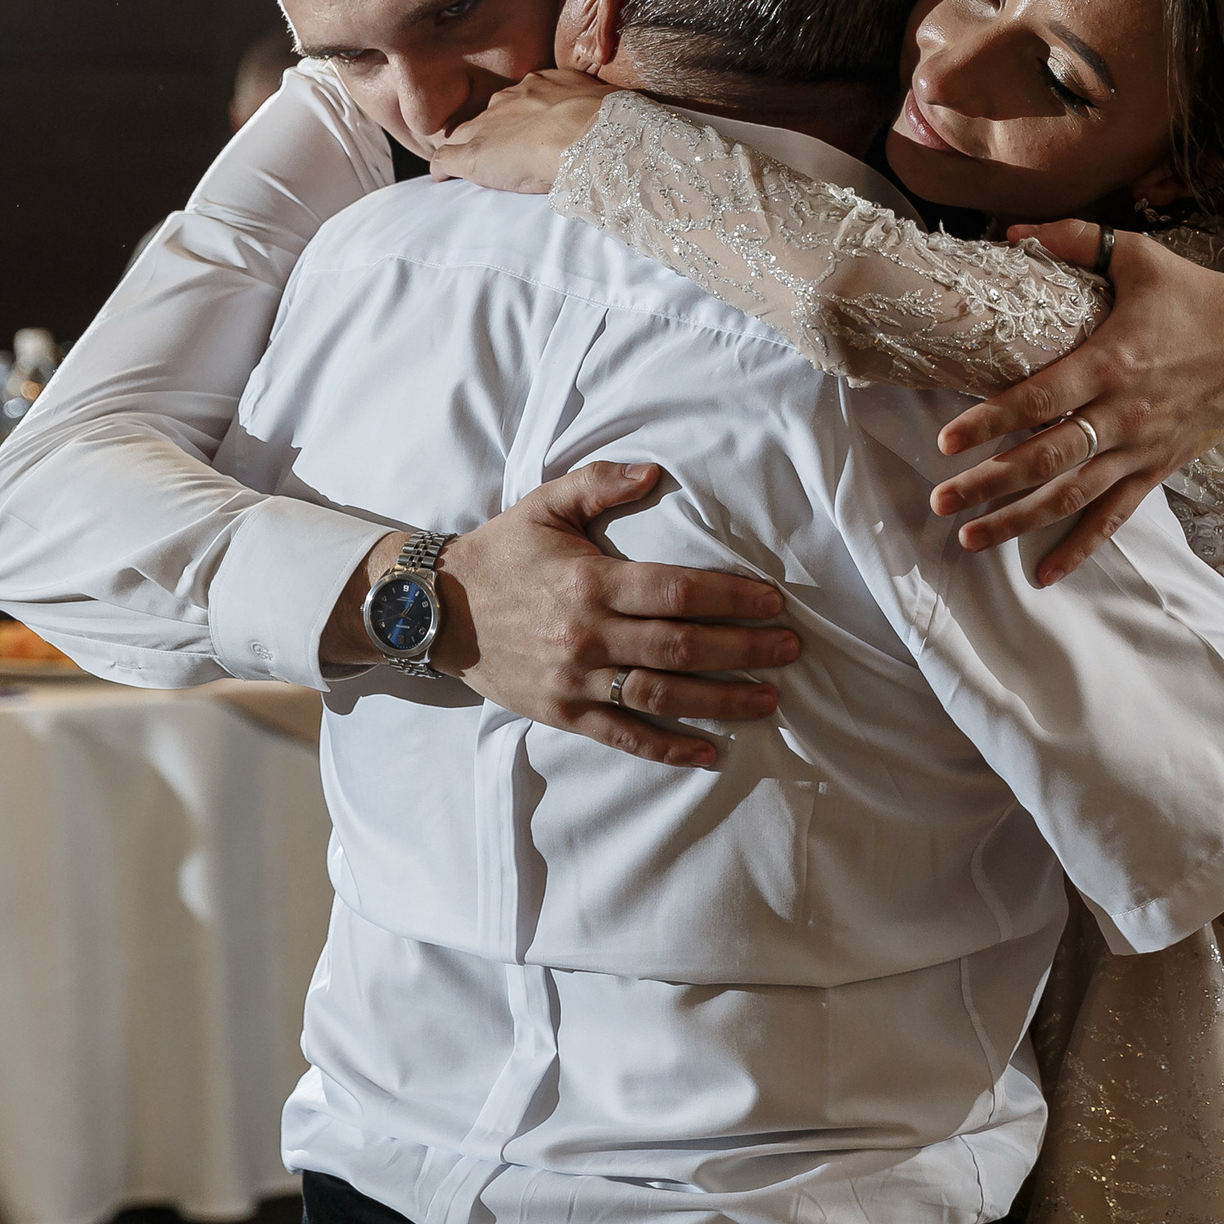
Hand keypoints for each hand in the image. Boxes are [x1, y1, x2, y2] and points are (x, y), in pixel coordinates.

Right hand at [324, 462, 799, 768]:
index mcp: (589, 582)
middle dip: (744, 651)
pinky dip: (668, 748)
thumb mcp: (544, 504)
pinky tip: (710, 752)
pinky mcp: (562, 713)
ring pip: (661, 697)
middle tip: (791, 651)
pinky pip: (623, 735)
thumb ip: (600, 483)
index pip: (677, 592)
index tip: (773, 603)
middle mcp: (586, 635)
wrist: (432, 610)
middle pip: (681, 648)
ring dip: (721, 702)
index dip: (731, 599)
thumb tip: (656, 470)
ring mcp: (575, 680)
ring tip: (769, 699)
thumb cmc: (500, 553)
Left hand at [429, 69, 614, 193]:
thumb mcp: (604, 105)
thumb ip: (598, 109)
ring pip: (464, 134)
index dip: (520, 119)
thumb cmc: (605, 122)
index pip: (519, 102)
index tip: (527, 132)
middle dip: (491, 131)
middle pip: (489, 116)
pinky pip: (445, 160)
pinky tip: (443, 179)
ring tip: (467, 166)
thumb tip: (613, 117)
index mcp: (539, 87)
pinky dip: (442, 169)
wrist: (587, 135)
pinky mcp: (471, 154)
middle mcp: (508, 100)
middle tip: (501, 151)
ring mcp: (487, 126)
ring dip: (464, 148)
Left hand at [929, 223, 1223, 585]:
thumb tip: (1011, 233)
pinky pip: (1115, 516)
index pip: (1039, 398)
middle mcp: (1123, 414)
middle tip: (940, 501)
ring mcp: (1141, 449)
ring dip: (1018, 521)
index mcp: (1111, 362)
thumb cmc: (1194, 296)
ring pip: (1072, 496)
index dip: (990, 421)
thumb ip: (1073, 241)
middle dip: (989, 483)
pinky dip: (1079, 548)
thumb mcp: (1138, 256)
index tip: (947, 442)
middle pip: (1046, 458)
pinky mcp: (1157, 470)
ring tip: (969, 538)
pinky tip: (1043, 574)